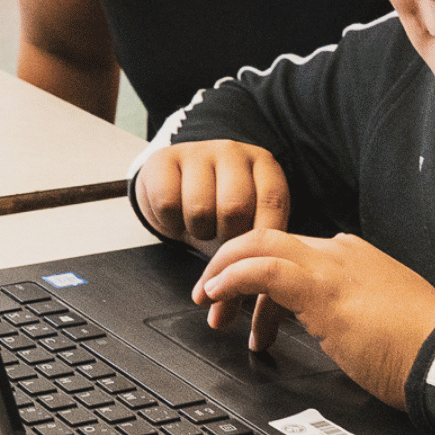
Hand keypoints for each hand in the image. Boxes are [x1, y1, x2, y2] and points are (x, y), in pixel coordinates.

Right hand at [135, 138, 287, 251]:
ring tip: (200, 225)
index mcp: (263, 165)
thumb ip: (260, 245)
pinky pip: (166, 204)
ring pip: (199, 208)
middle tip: (220, 236)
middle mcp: (233, 151)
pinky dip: (170, 222)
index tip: (250, 256)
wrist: (176, 193)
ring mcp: (197, 151)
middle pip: (234, 208)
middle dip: (225, 236)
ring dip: (198, 230)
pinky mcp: (163, 159)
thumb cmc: (219, 214)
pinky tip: (177, 215)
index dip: (260, 238)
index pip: (272, 203)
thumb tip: (263, 283)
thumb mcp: (248, 225)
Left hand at [192, 230, 434, 409]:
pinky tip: (219, 294)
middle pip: (268, 239)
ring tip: (210, 306)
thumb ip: (347, 312)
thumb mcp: (379, 320)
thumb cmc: (422, 351)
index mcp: (354, 258)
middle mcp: (341, 252)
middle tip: (210, 297)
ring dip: (224, 273)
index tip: (245, 307)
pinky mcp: (323, 291)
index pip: (291, 252)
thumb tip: (322, 327)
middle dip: (230, 264)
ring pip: (259, 245)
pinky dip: (233, 278)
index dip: (258, 275)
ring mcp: (332, 267)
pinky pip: (263, 270)